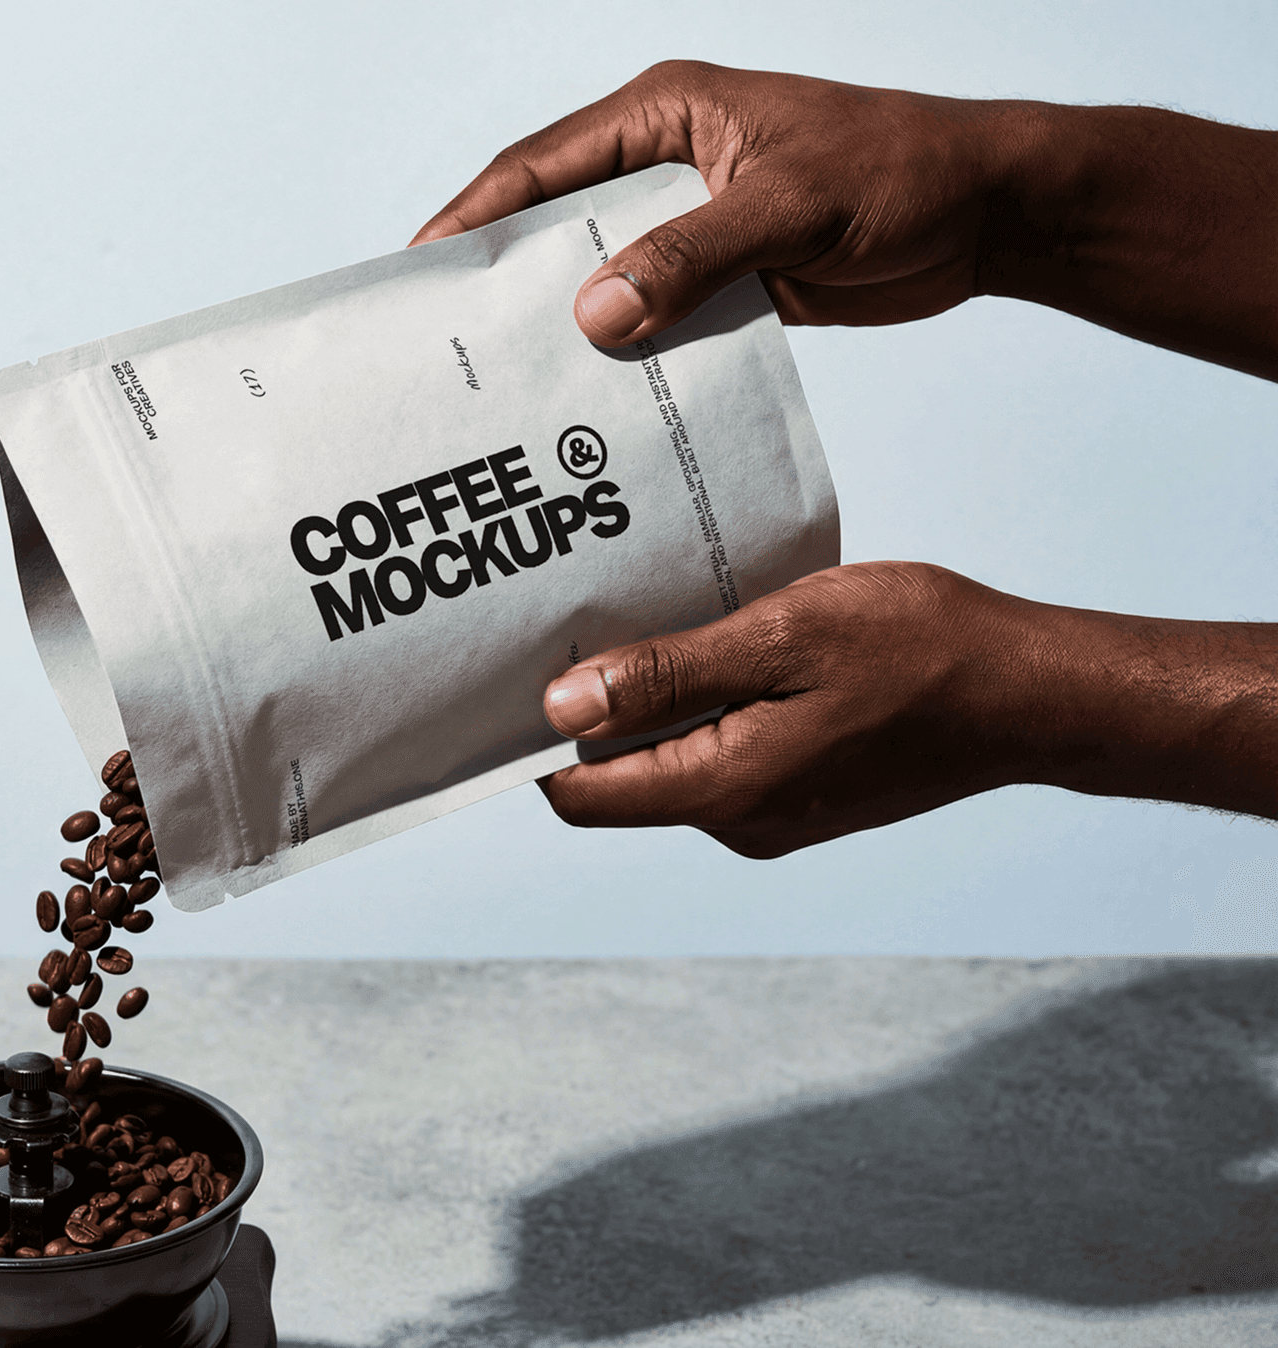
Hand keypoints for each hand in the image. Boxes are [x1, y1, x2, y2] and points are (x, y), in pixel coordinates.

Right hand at [411, 62, 1277, 376]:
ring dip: (562, 324)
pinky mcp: (723, 272)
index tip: (420, 275)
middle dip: (504, 279)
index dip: (474, 218)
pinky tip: (594, 399)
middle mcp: (667, 161)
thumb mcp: (791, 208)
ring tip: (505, 386)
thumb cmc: (901, 176)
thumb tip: (594, 316)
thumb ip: (693, 256)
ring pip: (601, 274)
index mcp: (666, 113)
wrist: (988, 212)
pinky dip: (625, 351)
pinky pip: (653, 313)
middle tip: (446, 346)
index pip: (542, 165)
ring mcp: (693, 220)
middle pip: (557, 222)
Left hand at [537, 562, 1277, 855]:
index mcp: (721, 788)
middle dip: (585, 710)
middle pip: (617, 776)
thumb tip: (560, 705)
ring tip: (640, 617)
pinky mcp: (800, 789)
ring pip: (669, 759)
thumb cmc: (918, 650)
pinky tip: (710, 639)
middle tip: (567, 621)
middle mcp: (736, 817)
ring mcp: (770, 810)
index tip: (507, 674)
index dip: (530, 743)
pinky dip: (700, 703)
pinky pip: (718, 750)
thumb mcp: (781, 638)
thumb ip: (669, 675)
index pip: (579, 793)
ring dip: (648, 699)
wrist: (1029, 692)